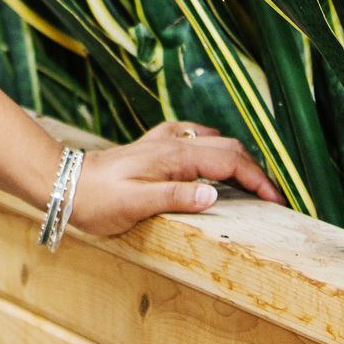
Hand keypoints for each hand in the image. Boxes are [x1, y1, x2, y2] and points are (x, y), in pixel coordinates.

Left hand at [65, 119, 285, 238]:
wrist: (65, 183)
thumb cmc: (97, 199)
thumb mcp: (136, 205)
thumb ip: (176, 198)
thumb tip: (215, 197)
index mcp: (175, 157)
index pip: (230, 162)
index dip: (259, 180)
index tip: (278, 202)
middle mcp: (172, 143)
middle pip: (228, 147)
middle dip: (255, 169)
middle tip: (272, 197)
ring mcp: (162, 142)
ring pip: (213, 141)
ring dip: (236, 157)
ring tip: (250, 182)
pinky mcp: (152, 147)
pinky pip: (191, 138)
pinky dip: (211, 147)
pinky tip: (210, 158)